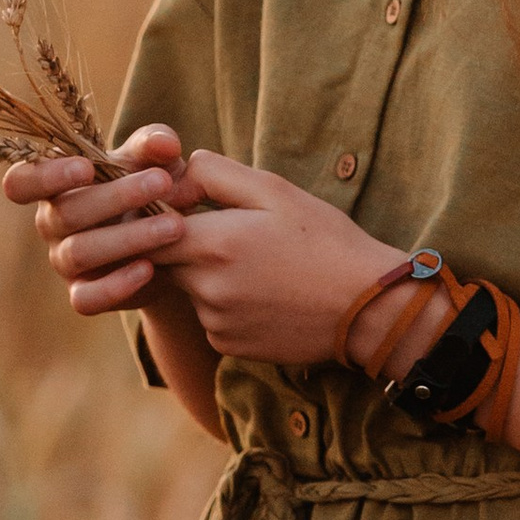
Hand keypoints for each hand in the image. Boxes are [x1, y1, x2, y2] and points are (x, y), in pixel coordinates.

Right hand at [3, 123, 203, 315]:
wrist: (172, 240)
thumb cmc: (151, 186)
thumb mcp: (154, 160)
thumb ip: (155, 144)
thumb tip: (166, 145)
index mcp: (55, 184)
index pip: (21, 182)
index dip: (44, 176)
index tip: (86, 168)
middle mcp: (51, 222)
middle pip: (64, 213)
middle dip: (116, 196)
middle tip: (162, 182)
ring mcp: (64, 261)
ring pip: (78, 252)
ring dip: (128, 237)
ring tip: (174, 226)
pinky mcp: (83, 294)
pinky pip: (86, 298)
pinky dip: (116, 285)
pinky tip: (149, 268)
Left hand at [150, 153, 411, 366]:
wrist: (366, 308)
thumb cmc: (325, 241)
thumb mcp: (275, 191)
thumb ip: (215, 173)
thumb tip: (175, 176)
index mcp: (212, 243)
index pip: (153, 226)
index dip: (167, 213)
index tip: (194, 207)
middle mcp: (205, 288)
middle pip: (168, 259)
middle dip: (191, 245)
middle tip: (238, 237)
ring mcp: (215, 322)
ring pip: (191, 289)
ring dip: (211, 276)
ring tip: (262, 267)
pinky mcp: (228, 346)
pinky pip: (212, 318)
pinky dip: (229, 305)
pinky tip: (268, 295)